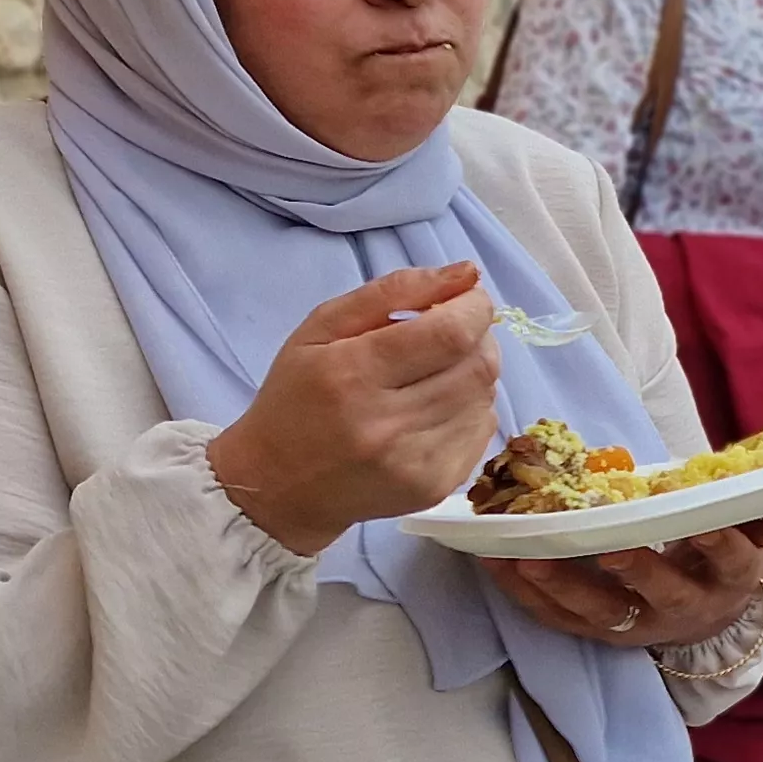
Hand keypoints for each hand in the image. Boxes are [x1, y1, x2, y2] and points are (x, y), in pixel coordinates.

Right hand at [210, 262, 504, 555]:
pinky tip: (435, 407)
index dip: (474, 308)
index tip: (466, 299)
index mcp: (353, 374)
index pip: (451, 334)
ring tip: (435, 372)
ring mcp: (414, 463)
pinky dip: (470, 409)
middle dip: (478, 337)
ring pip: (485, 397)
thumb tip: (468, 273)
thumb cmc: (295, 397)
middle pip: (477, 366)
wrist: (277, 486)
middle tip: (451, 332)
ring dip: (473, 373)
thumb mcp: (322, 328)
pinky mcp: (433, 488)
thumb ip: (394, 290)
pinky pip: (482, 431)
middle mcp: (386, 423)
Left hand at [478, 501, 762, 649]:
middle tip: (606, 544)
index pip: (731, 560)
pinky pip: (556, 619)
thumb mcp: (757, 533)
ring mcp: (636, 625)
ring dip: (562, 586)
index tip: (700, 516)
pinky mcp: (597, 632)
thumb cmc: (724, 554)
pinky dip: (524, 594)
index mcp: (728, 578)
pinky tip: (496, 562)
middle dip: (634, 570)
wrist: (703, 612)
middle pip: (659, 594)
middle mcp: (683, 608)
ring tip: (528, 558)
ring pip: (599, 612)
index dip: (718, 541)